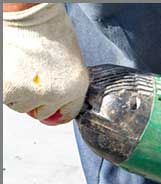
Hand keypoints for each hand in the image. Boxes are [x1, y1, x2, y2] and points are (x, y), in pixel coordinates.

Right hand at [3, 3, 88, 124]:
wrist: (29, 13)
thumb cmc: (49, 31)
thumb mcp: (71, 64)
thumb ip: (67, 89)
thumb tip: (54, 117)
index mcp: (77, 87)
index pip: (68, 114)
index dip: (56, 108)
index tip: (49, 101)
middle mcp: (58, 94)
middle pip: (42, 113)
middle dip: (36, 98)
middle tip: (32, 74)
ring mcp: (34, 94)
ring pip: (22, 107)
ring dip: (19, 93)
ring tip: (22, 68)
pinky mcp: (10, 90)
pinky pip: (7, 99)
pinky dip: (7, 88)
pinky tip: (13, 69)